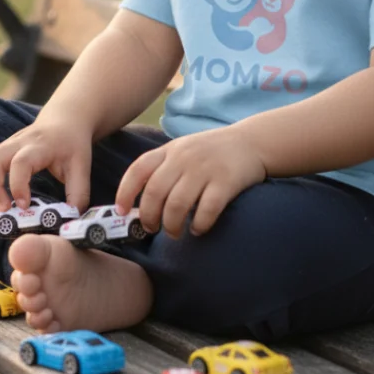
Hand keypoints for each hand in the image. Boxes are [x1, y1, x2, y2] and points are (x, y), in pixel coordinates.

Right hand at [0, 111, 94, 212]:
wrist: (64, 120)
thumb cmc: (72, 145)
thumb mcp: (82, 168)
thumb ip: (78, 195)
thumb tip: (69, 222)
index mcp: (41, 146)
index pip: (21, 162)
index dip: (18, 185)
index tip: (24, 206)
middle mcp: (19, 143)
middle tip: (3, 210)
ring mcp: (7, 144)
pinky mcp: (0, 149)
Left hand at [115, 127, 266, 237]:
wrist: (251, 142)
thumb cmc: (210, 152)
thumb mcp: (182, 150)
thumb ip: (162, 169)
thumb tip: (139, 203)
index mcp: (168, 150)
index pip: (138, 170)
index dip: (125, 193)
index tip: (121, 212)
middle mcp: (183, 157)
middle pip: (155, 192)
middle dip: (149, 216)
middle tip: (152, 229)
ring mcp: (205, 169)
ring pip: (177, 204)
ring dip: (172, 225)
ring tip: (174, 232)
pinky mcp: (226, 182)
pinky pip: (207, 210)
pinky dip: (199, 225)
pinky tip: (198, 229)